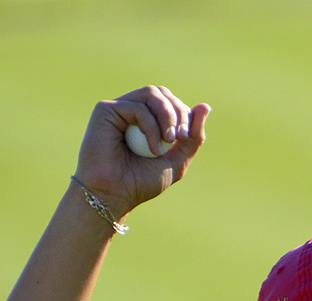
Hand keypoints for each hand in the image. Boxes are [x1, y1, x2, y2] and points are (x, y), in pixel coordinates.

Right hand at [73, 85, 211, 221]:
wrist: (113, 197)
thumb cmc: (139, 183)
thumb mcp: (176, 161)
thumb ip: (193, 137)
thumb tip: (205, 106)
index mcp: (145, 120)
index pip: (170, 101)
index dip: (184, 113)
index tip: (187, 138)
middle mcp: (130, 111)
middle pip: (162, 92)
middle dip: (178, 112)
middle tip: (181, 137)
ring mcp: (117, 109)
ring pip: (152, 93)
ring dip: (168, 115)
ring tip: (169, 140)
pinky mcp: (105, 110)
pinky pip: (137, 107)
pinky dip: (151, 127)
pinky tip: (153, 149)